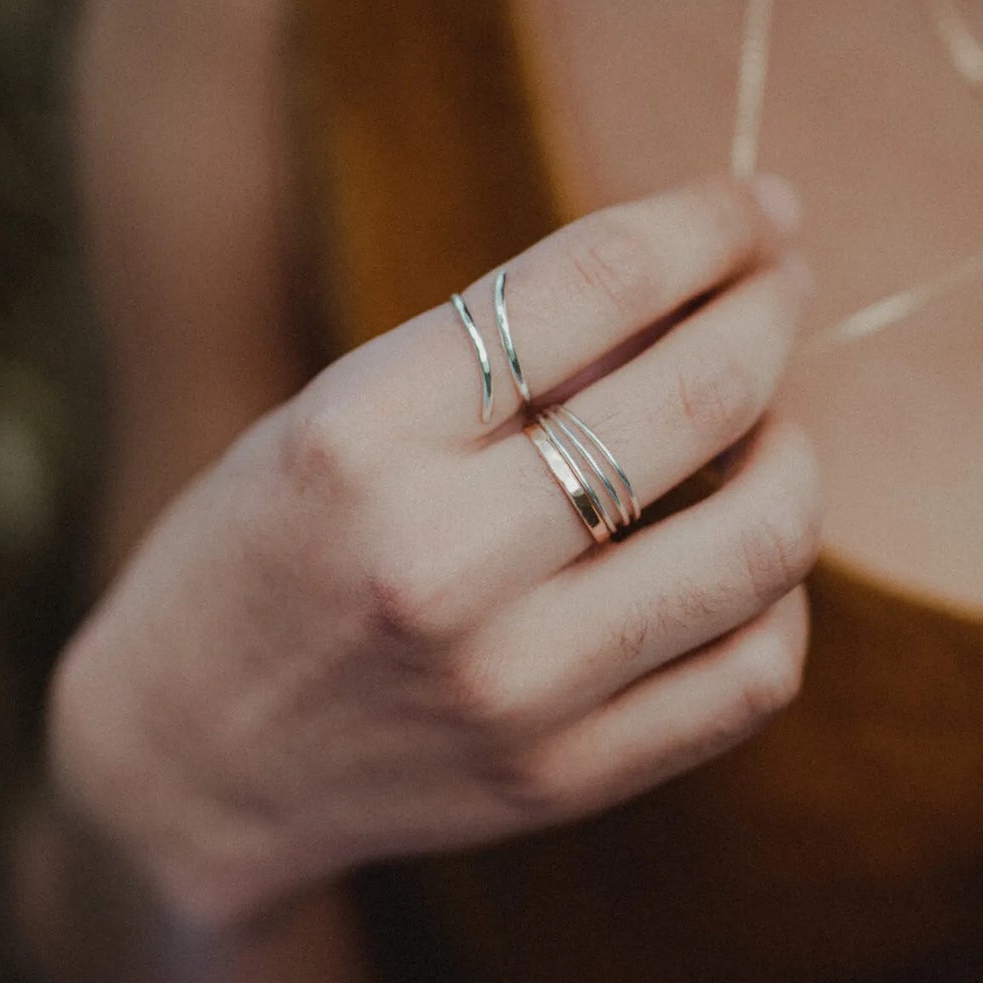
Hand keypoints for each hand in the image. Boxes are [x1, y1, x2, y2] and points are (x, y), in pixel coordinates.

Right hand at [49, 174, 820, 925]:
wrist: (189, 760)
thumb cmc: (266, 549)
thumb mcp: (338, 414)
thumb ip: (503, 353)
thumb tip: (703, 274)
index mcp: (360, 434)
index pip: (595, 283)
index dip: (709, 224)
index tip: (761, 205)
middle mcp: (440, 562)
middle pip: (699, 396)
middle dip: (768, 311)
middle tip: (781, 283)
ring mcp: (512, 686)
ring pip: (759, 542)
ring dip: (793, 452)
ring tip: (767, 425)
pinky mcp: (562, 777)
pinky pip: (751, 675)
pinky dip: (777, 594)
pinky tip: (742, 554)